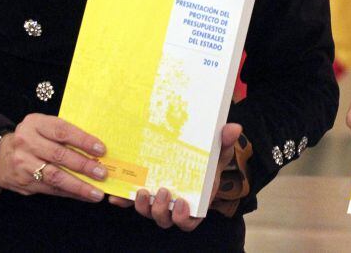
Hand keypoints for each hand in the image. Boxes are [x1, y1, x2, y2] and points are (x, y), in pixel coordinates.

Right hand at [0, 113, 107, 202]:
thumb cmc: (32, 139)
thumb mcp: (43, 127)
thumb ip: (64, 133)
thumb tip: (96, 148)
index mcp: (35, 123)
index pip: (62, 131)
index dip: (83, 140)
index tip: (101, 149)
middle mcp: (26, 142)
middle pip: (59, 155)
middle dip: (83, 165)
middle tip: (102, 173)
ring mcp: (23, 163)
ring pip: (55, 176)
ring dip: (79, 185)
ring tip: (96, 192)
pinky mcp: (23, 182)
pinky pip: (51, 189)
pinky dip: (70, 193)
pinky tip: (84, 195)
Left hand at [107, 122, 241, 231]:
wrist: (192, 156)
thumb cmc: (207, 161)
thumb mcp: (216, 151)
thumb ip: (224, 142)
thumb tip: (235, 127)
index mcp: (194, 204)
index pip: (188, 222)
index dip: (184, 219)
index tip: (182, 203)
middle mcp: (174, 208)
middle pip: (165, 220)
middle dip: (161, 211)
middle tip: (161, 190)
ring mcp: (158, 202)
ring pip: (148, 213)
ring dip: (143, 207)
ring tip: (142, 191)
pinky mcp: (144, 194)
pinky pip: (130, 203)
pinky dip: (123, 201)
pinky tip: (115, 197)